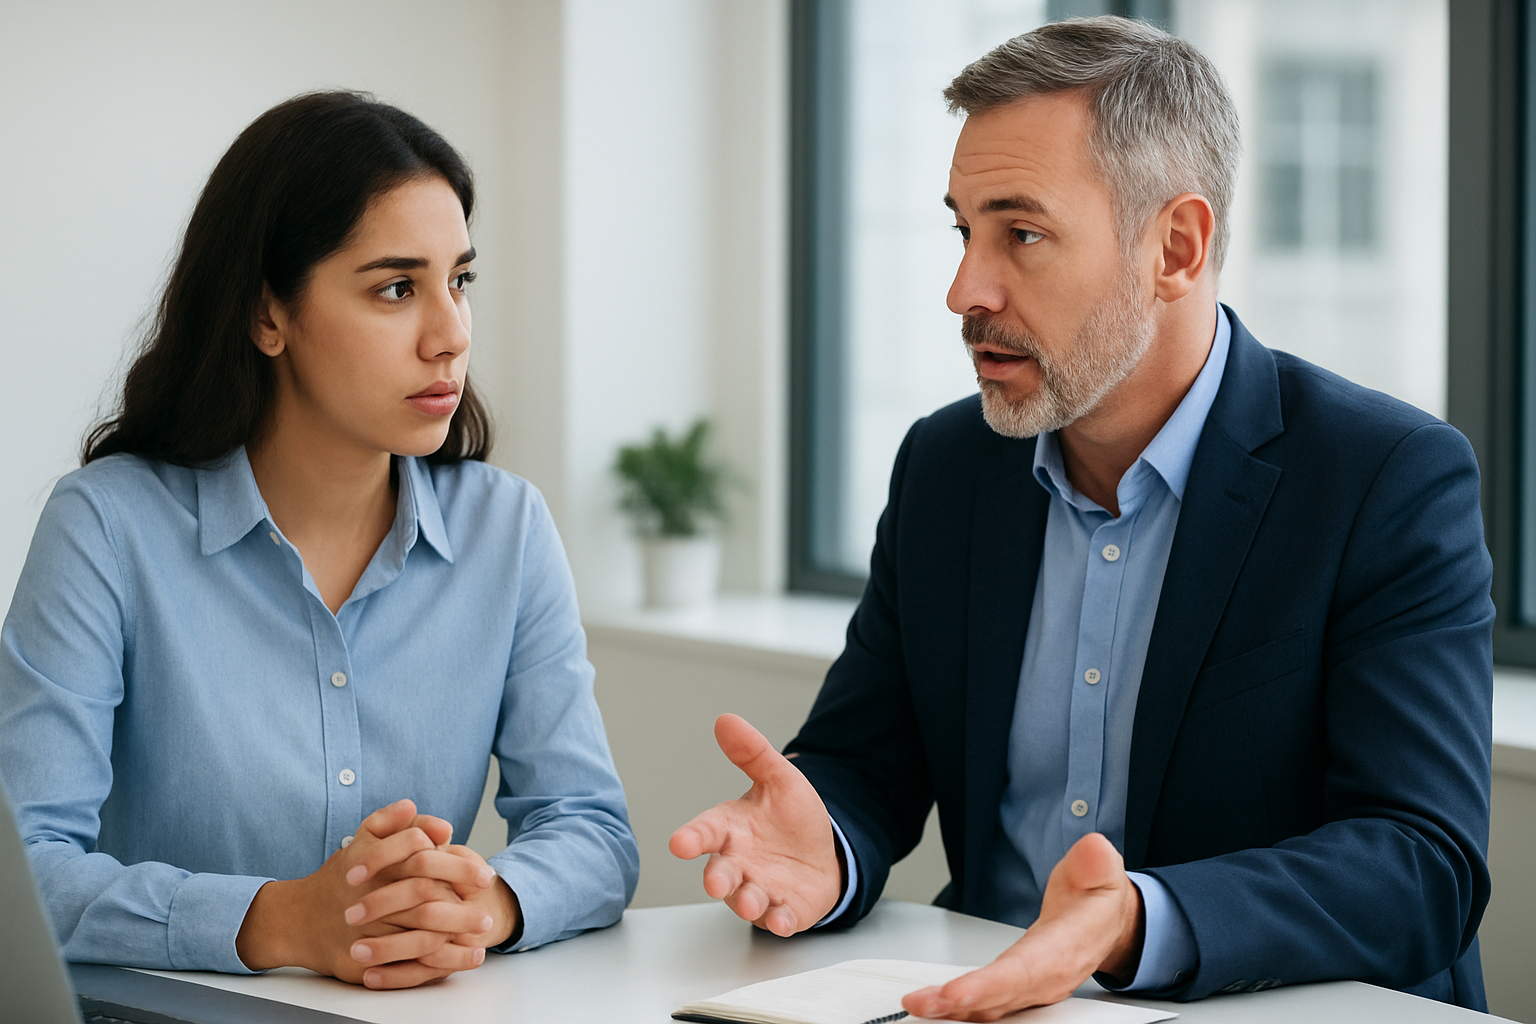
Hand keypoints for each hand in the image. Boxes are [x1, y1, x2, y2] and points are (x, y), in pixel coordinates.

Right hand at [236, 800, 495, 987]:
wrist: (300, 919)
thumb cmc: (343, 877)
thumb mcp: (363, 840)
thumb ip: (397, 824)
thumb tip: (440, 824)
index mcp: (374, 863)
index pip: (421, 854)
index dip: (457, 862)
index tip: (485, 873)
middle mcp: (370, 895)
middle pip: (424, 895)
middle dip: (461, 902)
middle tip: (489, 909)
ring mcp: (367, 930)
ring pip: (418, 934)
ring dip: (455, 935)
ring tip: (482, 937)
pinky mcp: (364, 959)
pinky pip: (407, 965)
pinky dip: (438, 963)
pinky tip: (462, 959)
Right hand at [669, 714, 841, 935]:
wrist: (823, 854)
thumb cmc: (790, 818)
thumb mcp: (779, 780)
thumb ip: (753, 754)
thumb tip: (726, 720)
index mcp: (731, 829)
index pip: (705, 832)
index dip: (692, 838)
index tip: (679, 843)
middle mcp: (739, 863)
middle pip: (721, 872)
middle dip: (717, 878)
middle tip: (714, 881)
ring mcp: (759, 889)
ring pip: (746, 900)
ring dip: (747, 903)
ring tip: (750, 902)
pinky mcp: (784, 910)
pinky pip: (778, 919)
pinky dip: (779, 922)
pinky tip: (783, 920)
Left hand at [902, 833, 1143, 1020]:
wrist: (1108, 922)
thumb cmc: (1097, 898)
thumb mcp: (1100, 871)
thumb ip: (1093, 861)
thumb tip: (1092, 849)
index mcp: (1064, 949)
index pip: (1024, 971)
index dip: (989, 985)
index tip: (955, 992)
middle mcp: (1047, 977)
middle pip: (1000, 996)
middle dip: (959, 1004)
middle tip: (920, 1004)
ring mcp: (1033, 989)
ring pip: (992, 1006)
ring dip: (954, 1011)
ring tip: (919, 1006)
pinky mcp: (1020, 990)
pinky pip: (989, 1005)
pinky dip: (962, 1010)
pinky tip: (936, 1007)